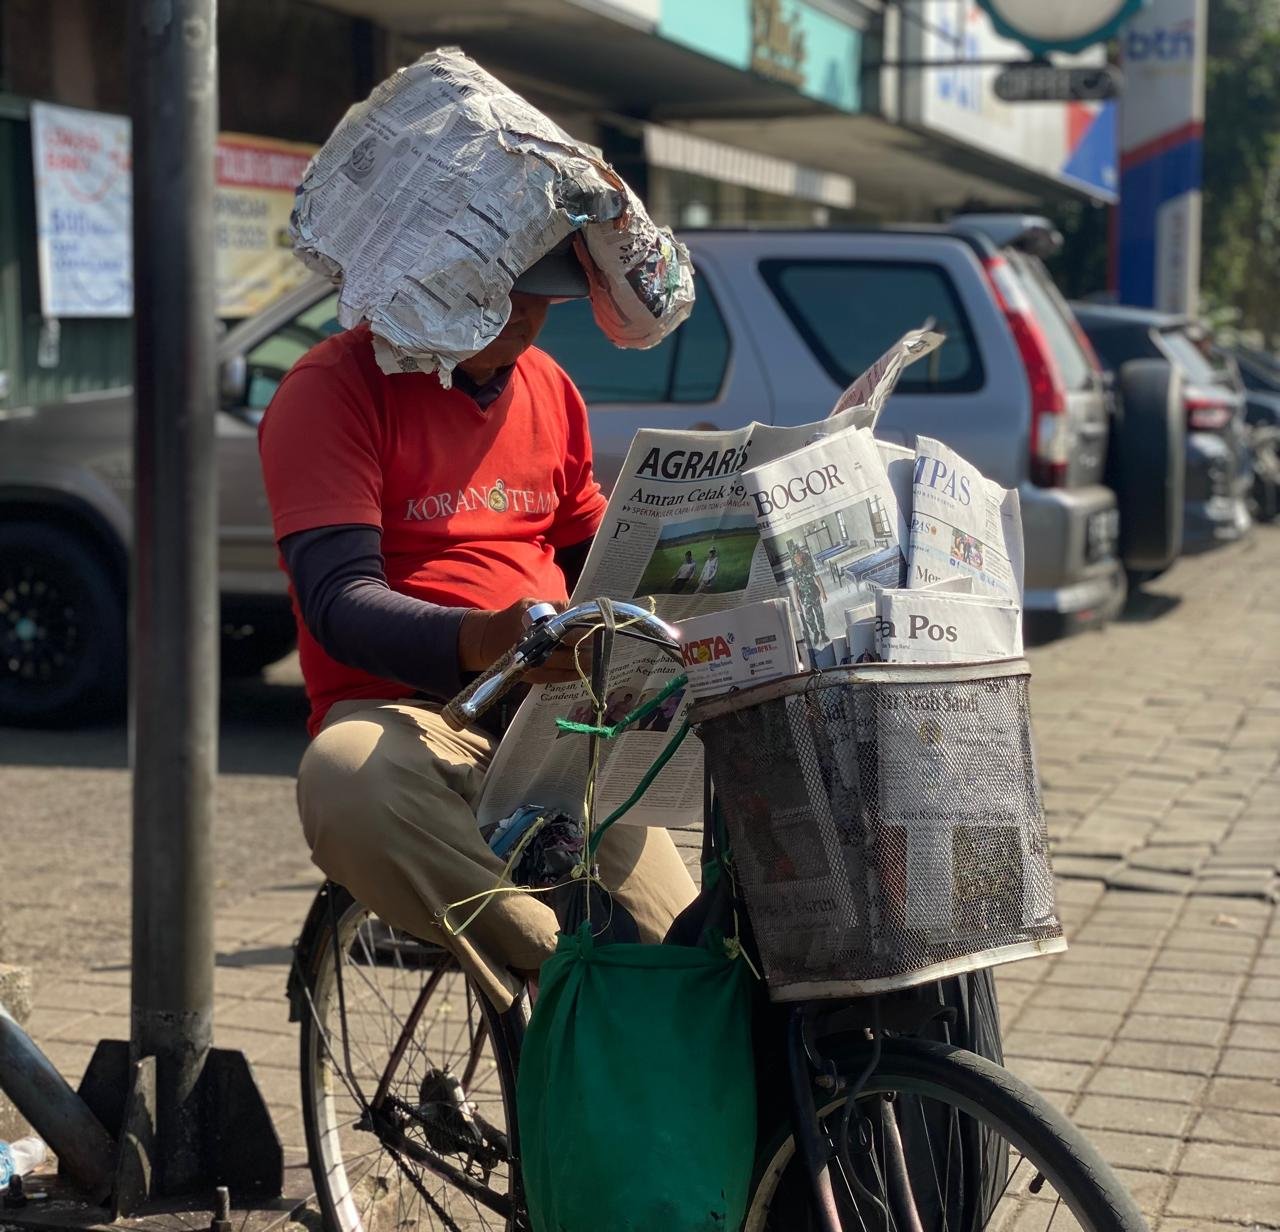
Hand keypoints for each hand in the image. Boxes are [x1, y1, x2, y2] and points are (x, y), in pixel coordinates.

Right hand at [457, 598, 590, 683]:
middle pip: (569, 645)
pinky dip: (575, 673)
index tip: (599, 623)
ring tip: (601, 656)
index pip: (564, 623)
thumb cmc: (514, 618)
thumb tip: (581, 607)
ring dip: (586, 661)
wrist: (488, 641)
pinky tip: (587, 670)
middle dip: (589, 643)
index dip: (583, 624)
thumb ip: (555, 605)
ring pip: (567, 664)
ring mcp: (533, 663)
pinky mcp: (534, 676)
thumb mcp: (530, 604)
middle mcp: (533, 644)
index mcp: (532, 622)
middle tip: (606, 641)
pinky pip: (559, 678)